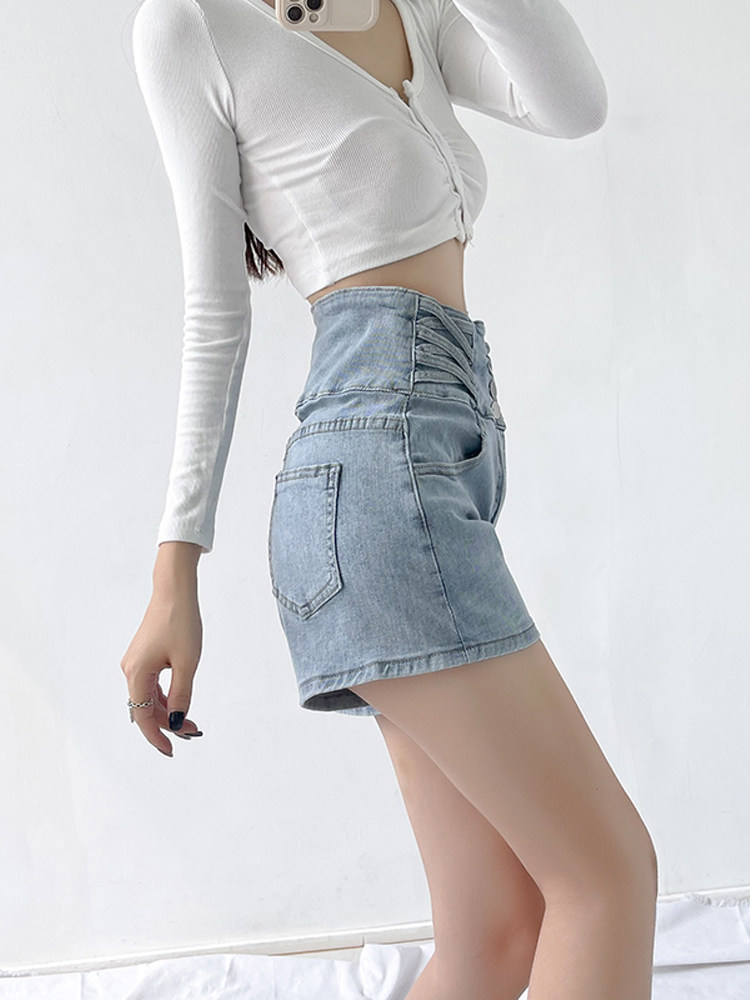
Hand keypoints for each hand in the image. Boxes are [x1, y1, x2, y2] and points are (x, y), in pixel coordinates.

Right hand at [120, 590, 203, 755]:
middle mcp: (131, 670)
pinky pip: (151, 685)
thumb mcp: (187, 662)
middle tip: (192, 732)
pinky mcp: (143, 656)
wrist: (174, 591)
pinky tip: (179, 703)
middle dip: (167, 724)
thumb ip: (181, 694)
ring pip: (148, 698)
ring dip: (167, 711)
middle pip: (145, 709)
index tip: (171, 751)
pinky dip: (164, 697)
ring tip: (189, 721)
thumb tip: (175, 722)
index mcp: (137, 673)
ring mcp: (136, 663)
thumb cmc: (181, 622)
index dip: (156, 737)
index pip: (142, 717)